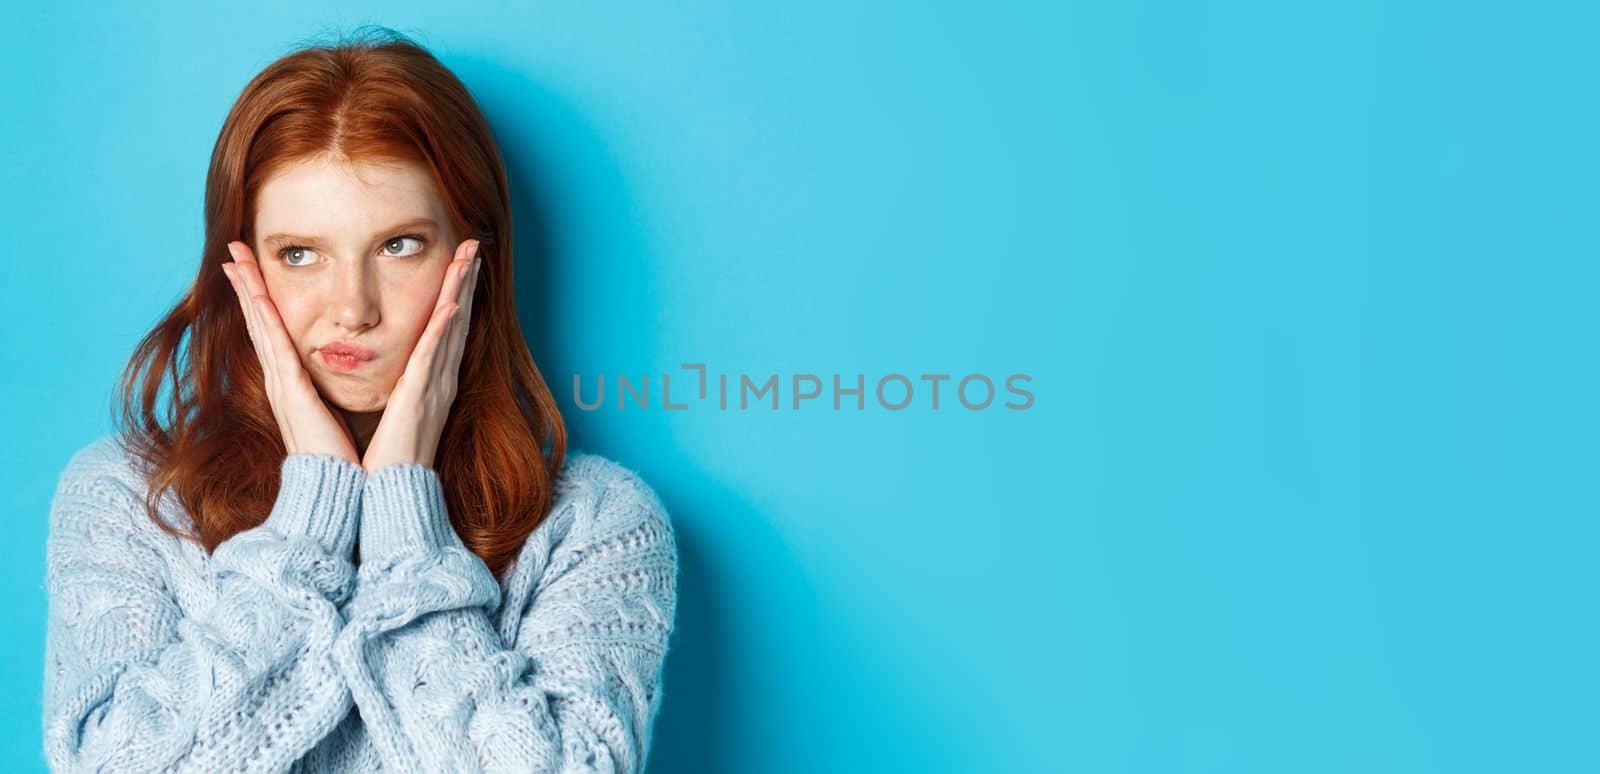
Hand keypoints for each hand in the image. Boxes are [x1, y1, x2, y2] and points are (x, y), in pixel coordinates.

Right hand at [222, 241, 360, 464]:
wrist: (336, 490)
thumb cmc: (339, 458)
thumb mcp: (333, 415)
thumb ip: (328, 395)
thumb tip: (333, 382)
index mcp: (292, 385)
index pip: (273, 334)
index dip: (260, 301)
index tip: (250, 271)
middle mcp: (281, 382)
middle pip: (260, 323)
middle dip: (246, 286)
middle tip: (233, 253)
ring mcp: (282, 386)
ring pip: (262, 327)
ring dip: (248, 291)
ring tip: (235, 260)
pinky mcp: (291, 394)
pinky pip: (276, 347)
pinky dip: (265, 319)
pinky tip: (256, 293)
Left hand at [360, 239, 481, 473]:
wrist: (388, 494)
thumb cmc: (386, 460)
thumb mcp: (394, 415)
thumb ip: (399, 390)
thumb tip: (397, 375)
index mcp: (429, 383)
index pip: (446, 330)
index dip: (455, 295)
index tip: (460, 266)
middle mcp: (439, 381)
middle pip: (456, 321)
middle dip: (464, 282)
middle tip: (472, 247)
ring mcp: (434, 389)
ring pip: (451, 330)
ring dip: (459, 292)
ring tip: (468, 261)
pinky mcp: (420, 399)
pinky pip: (433, 358)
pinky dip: (443, 331)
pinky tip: (451, 306)